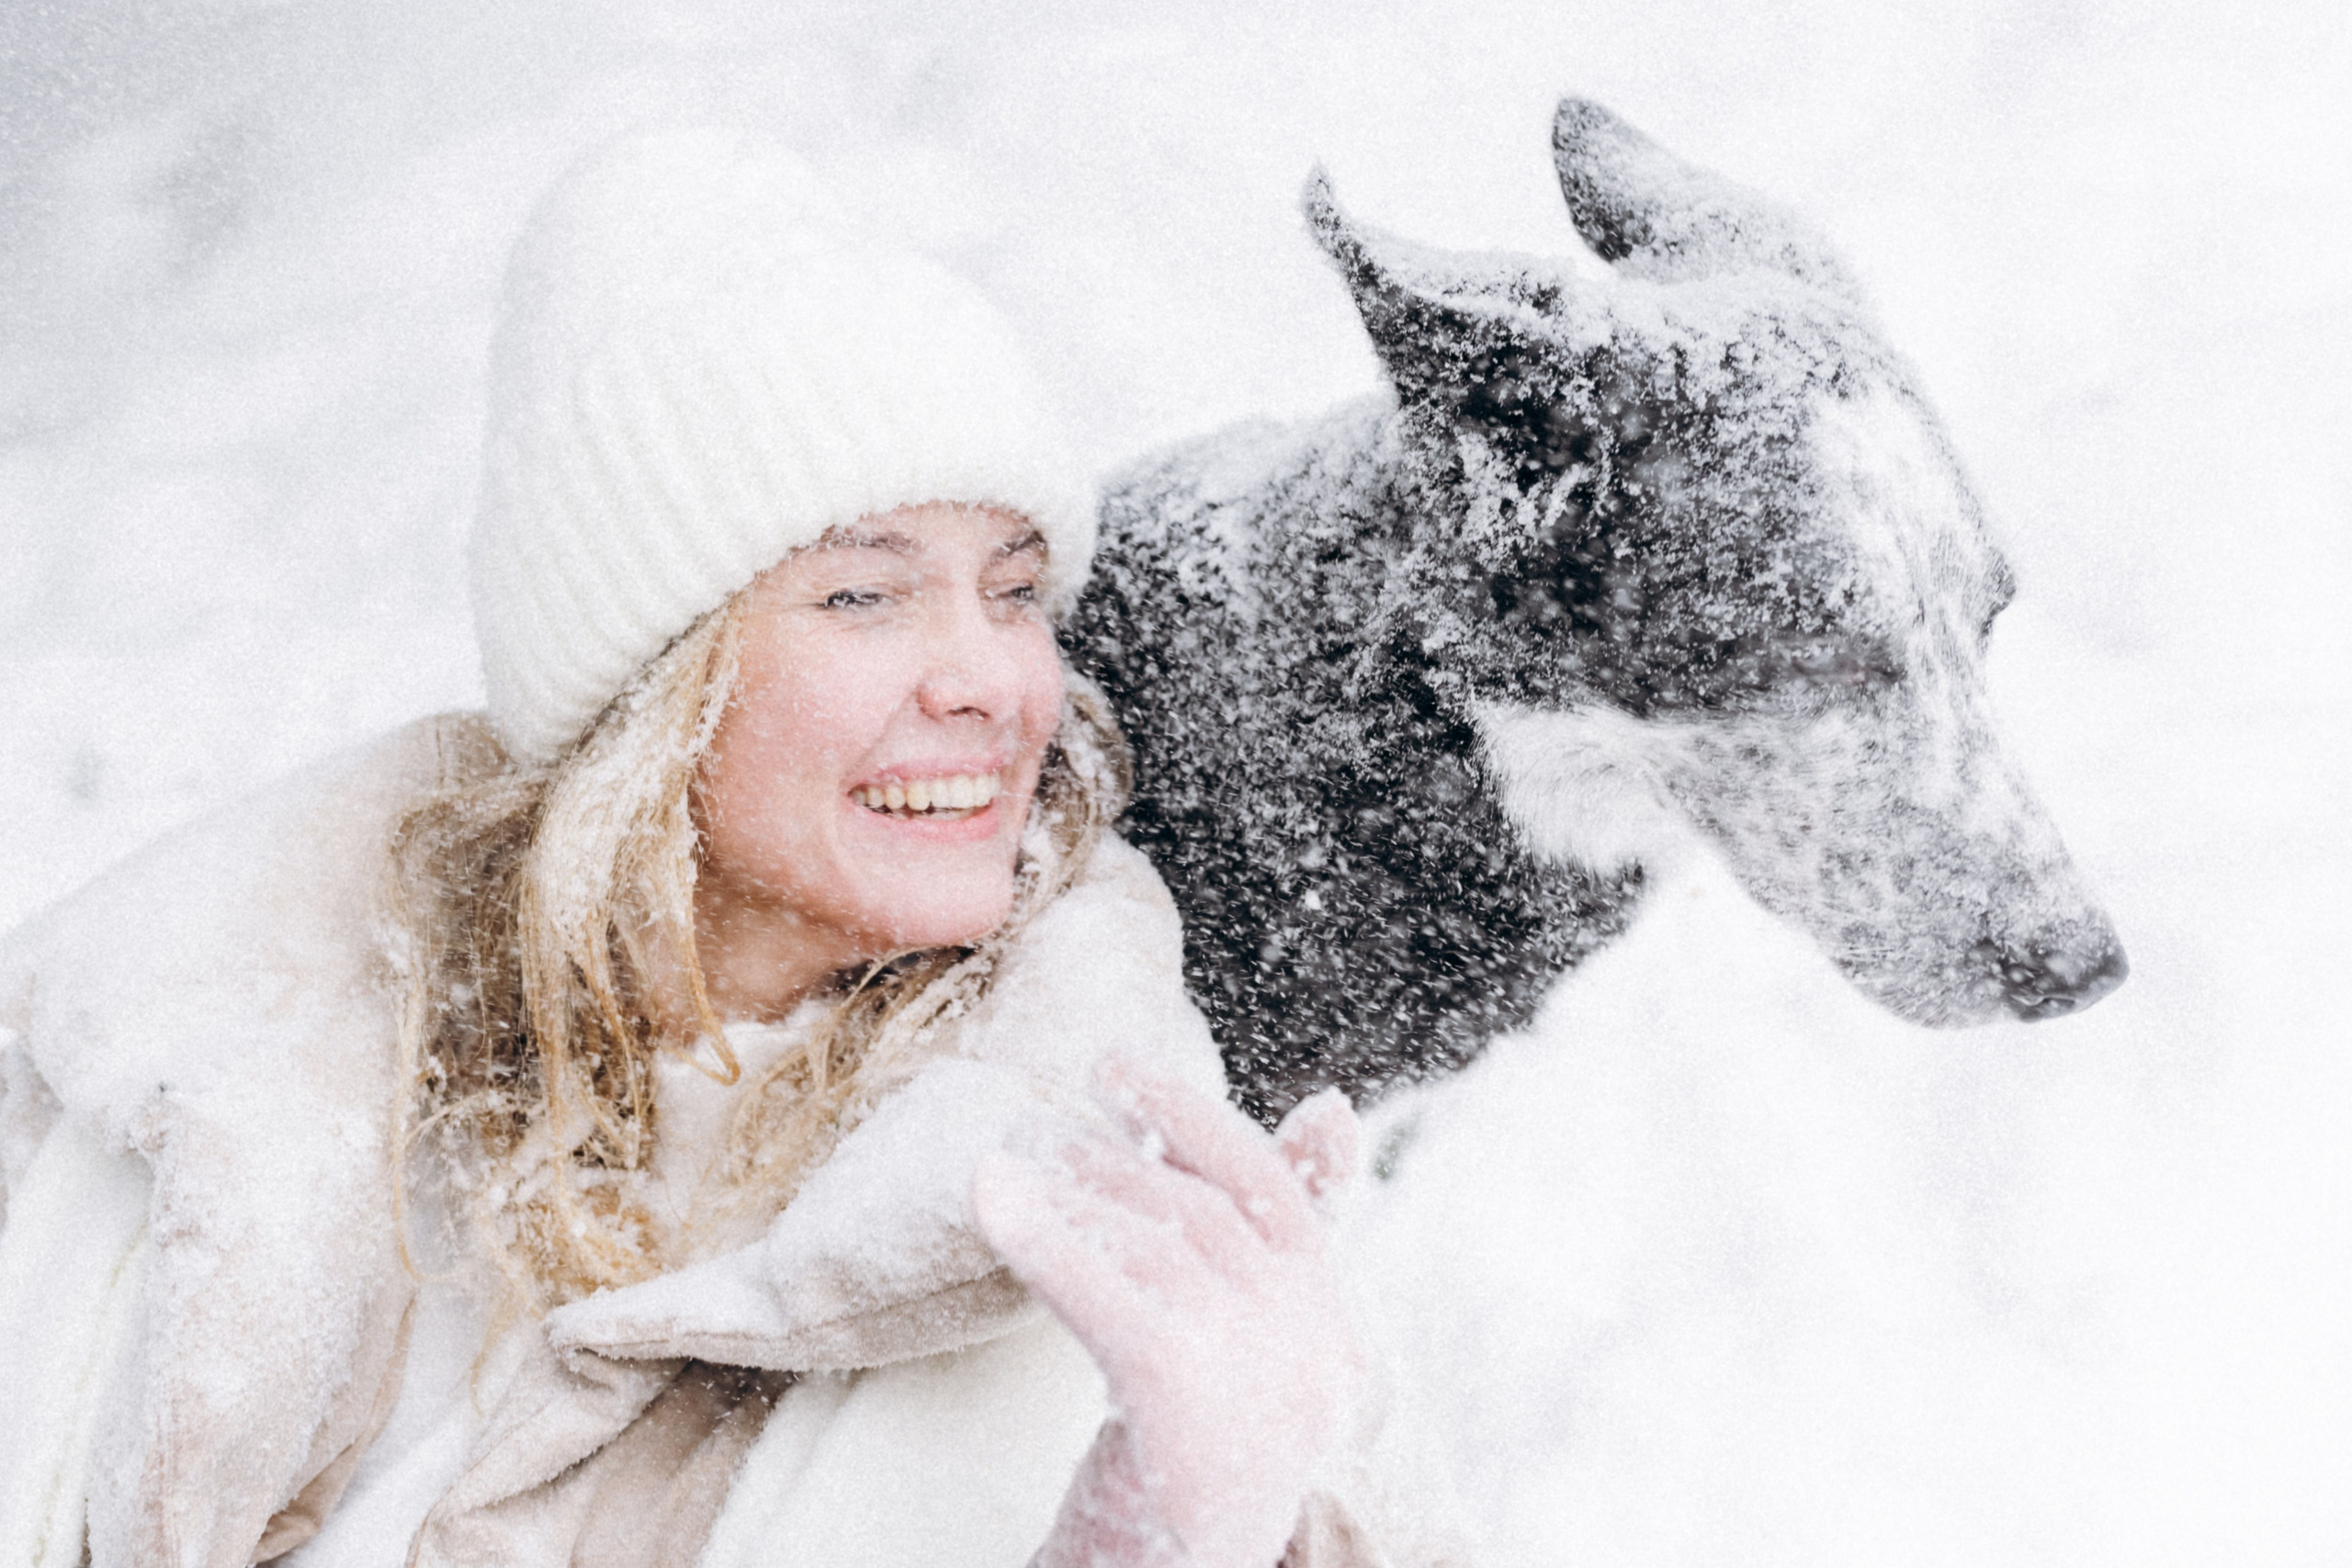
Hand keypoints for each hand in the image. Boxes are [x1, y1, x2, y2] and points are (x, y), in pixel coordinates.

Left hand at [974, 1057, 1364, 1567]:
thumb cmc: (1180, 1488)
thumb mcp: (1235, 1363)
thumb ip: (1252, 1256)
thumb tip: (1328, 1106)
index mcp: (1334, 1340)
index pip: (1279, 1199)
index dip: (1198, 1124)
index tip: (1119, 1068)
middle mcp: (1317, 1355)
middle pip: (1207, 1216)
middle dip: (1113, 1162)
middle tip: (1036, 1127)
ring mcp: (1264, 1381)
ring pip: (1158, 1247)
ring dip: (1072, 1196)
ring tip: (1004, 1169)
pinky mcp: (1191, 1409)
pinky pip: (1112, 1298)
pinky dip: (1048, 1241)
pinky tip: (991, 1203)